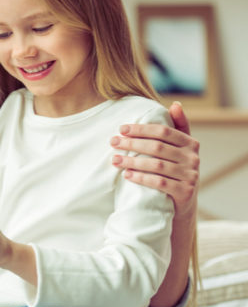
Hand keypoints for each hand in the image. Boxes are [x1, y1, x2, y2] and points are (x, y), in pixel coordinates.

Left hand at [110, 102, 198, 217]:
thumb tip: (175, 104)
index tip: (121, 129)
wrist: (184, 202)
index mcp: (190, 143)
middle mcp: (193, 158)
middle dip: (132, 144)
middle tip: (113, 142)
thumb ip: (177, 127)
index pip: (163, 131)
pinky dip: (141, 178)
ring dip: (132, 162)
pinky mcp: (184, 192)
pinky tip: (126, 175)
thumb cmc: (176, 169)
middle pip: (157, 147)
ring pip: (157, 165)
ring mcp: (190, 175)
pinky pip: (159, 182)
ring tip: (115, 160)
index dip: (141, 129)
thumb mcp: (179, 148)